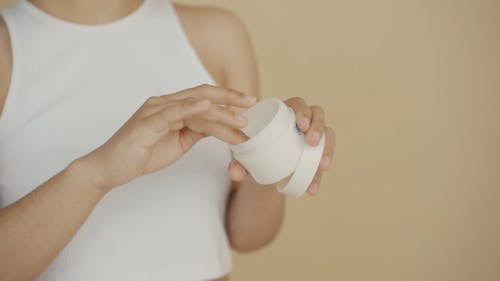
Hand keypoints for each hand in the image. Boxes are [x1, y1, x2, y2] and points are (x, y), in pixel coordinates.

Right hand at [79, 84, 255, 189]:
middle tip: (252, 103)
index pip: (204, 98)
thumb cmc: (141, 154)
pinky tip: (208, 106)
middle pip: (203, 94)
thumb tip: (218, 127)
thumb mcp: (177, 142)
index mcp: (171, 107)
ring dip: (220, 112)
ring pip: (194, 105)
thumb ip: (195, 130)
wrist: (110, 168)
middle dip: (230, 98)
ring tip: (240, 120)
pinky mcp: (147, 123)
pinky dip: (190, 107)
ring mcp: (155, 110)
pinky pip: (172, 112)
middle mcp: (164, 103)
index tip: (249, 105)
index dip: (227, 99)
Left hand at [228, 97, 334, 195]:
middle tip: (311, 142)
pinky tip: (313, 188)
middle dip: (318, 127)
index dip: (303, 111)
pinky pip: (323, 160)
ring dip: (327, 150)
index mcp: (284, 113)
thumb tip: (234, 173)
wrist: (260, 170)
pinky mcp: (316, 154)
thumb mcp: (244, 156)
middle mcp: (302, 121)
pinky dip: (318, 175)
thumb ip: (238, 162)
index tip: (301, 125)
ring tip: (322, 166)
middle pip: (318, 116)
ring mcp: (312, 136)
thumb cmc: (252, 152)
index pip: (298, 104)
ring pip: (327, 136)